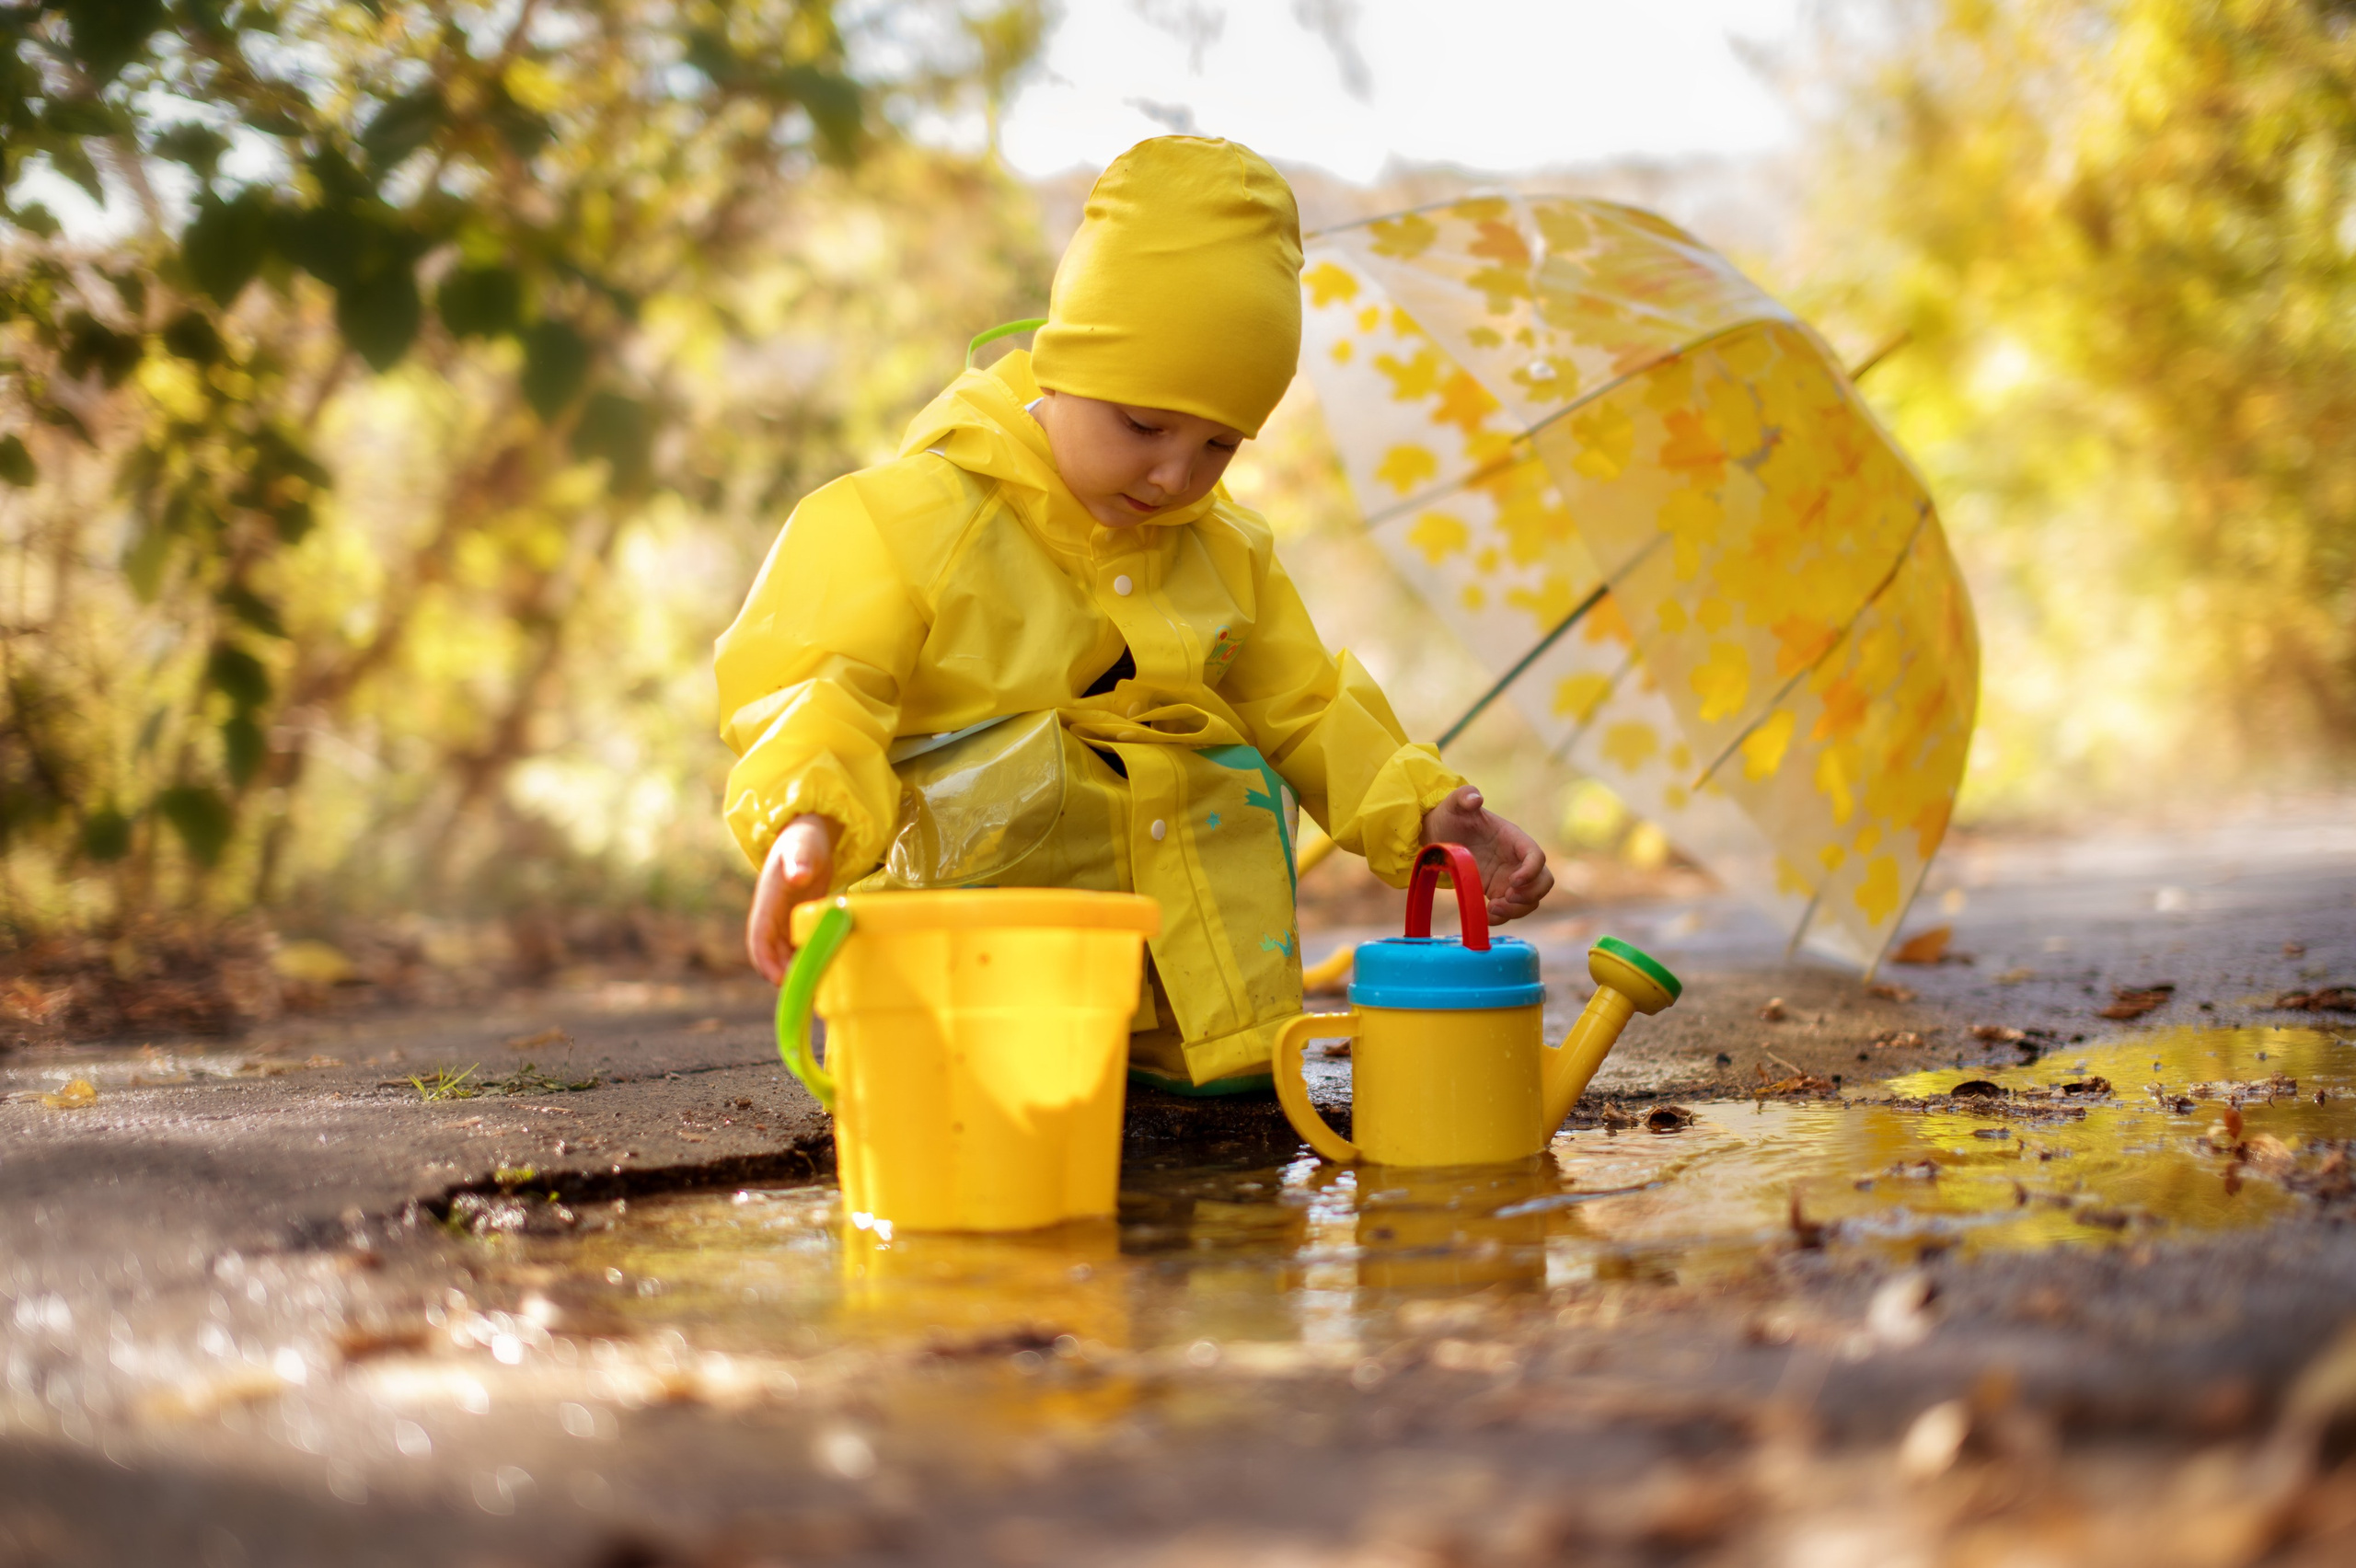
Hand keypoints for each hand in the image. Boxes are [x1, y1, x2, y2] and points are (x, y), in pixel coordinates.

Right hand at [745, 814, 837, 984]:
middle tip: (813, 990)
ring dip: (800, 972)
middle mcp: (772, 919)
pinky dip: (811, 961)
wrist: (808, 835)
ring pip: (787, 957)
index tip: (782, 981)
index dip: (767, 964)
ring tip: (824, 986)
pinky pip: (800, 950)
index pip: (759, 942)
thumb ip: (799, 861)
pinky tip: (830, 969)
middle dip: (787, 976)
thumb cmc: (804, 840)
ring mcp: (785, 924)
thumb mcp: (803, 849)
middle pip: (773, 957)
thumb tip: (797, 875)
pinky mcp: (799, 925)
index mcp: (767, 905)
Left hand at [1419, 785, 1553, 924]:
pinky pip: (1510, 909)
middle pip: (1544, 881)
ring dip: (1518, 910)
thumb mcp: (1453, 804)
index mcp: (1512, 838)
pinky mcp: (1497, 891)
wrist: (1438, 833)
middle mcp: (1515, 860)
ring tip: (1493, 910)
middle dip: (1532, 893)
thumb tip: (1475, 797)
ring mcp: (1508, 877)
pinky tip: (1485, 916)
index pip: (1536, 855)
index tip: (1513, 881)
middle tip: (1507, 898)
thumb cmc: (1450, 816)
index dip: (1532, 870)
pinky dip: (1503, 918)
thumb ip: (1464, 797)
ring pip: (1531, 899)